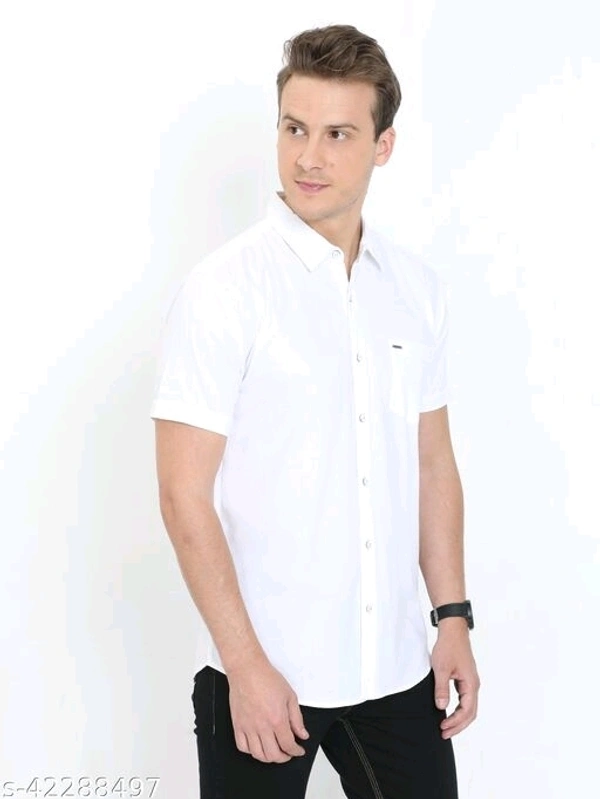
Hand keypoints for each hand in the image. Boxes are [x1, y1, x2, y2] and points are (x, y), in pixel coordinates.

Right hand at [226, 657, 309, 762]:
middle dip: (283, 757)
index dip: (296, 751)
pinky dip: (250, 751)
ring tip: (274, 752)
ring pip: (257, 754)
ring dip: (268, 757)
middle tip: (288, 753)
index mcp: (277, 719)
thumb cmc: (266, 678)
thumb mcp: (290, 695)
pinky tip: (256, 746)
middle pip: (273, 754)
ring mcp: (248, 727)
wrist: (247, 669)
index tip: (298, 750)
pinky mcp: (237, 724)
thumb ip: (297, 718)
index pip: (288, 745)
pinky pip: (242, 746)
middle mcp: (262, 726)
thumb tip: (302, 733)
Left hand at [431, 620, 479, 738]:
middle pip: (470, 712)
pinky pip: (464, 698)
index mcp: (471, 684)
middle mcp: (474, 685)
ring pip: (468, 706)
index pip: (467, 711)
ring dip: (458, 718)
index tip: (443, 728)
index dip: (455, 723)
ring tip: (446, 726)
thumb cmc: (448, 646)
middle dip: (458, 725)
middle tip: (444, 733)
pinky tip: (448, 710)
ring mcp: (470, 681)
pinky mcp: (465, 678)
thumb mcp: (441, 668)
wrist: (453, 630)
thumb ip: (441, 688)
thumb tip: (442, 707)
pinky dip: (458, 708)